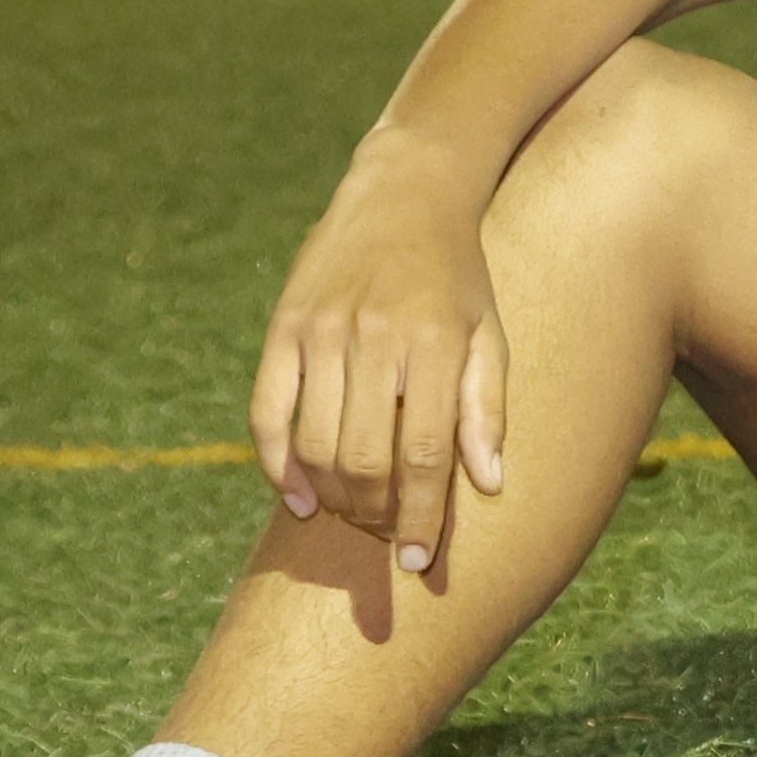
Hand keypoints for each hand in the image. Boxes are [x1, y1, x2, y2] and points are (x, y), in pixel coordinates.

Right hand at [247, 150, 506, 579]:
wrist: (403, 194)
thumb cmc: (459, 275)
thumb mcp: (489, 333)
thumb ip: (487, 408)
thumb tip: (489, 483)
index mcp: (435, 344)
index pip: (426, 454)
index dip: (422, 516)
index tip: (420, 562)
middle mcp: (374, 338)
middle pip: (365, 459)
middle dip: (376, 515)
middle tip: (388, 539)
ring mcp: (320, 332)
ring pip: (316, 445)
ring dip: (334, 497)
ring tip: (356, 519)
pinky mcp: (282, 328)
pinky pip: (266, 413)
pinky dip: (277, 464)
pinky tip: (299, 496)